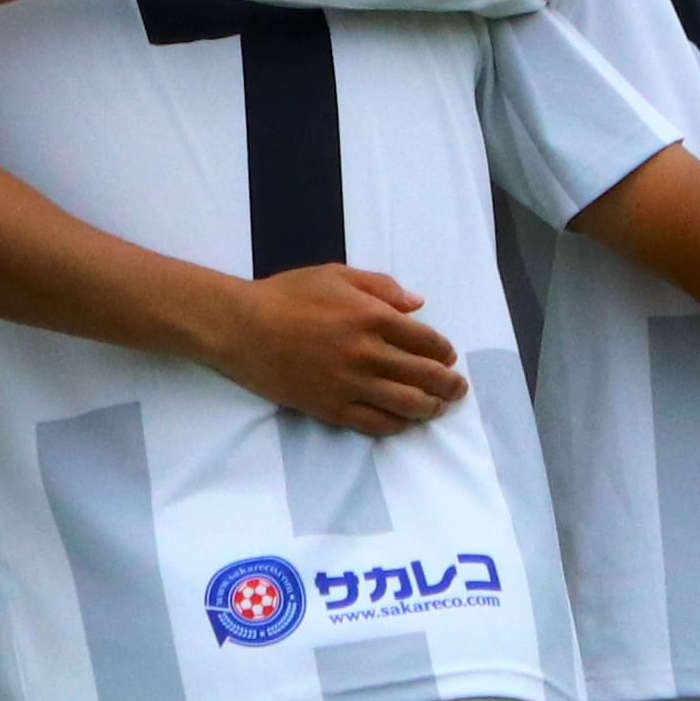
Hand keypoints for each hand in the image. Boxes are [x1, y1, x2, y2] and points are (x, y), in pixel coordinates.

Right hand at [200, 265, 461, 434]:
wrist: (242, 328)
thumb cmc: (287, 295)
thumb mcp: (336, 275)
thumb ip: (381, 286)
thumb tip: (417, 304)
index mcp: (373, 316)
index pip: (427, 341)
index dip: (444, 352)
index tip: (448, 357)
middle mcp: (368, 353)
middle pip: (425, 376)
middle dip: (449, 385)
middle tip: (456, 388)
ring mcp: (350, 384)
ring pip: (407, 405)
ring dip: (430, 408)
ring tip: (437, 408)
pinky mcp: (331, 408)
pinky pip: (375, 424)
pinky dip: (397, 425)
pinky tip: (403, 422)